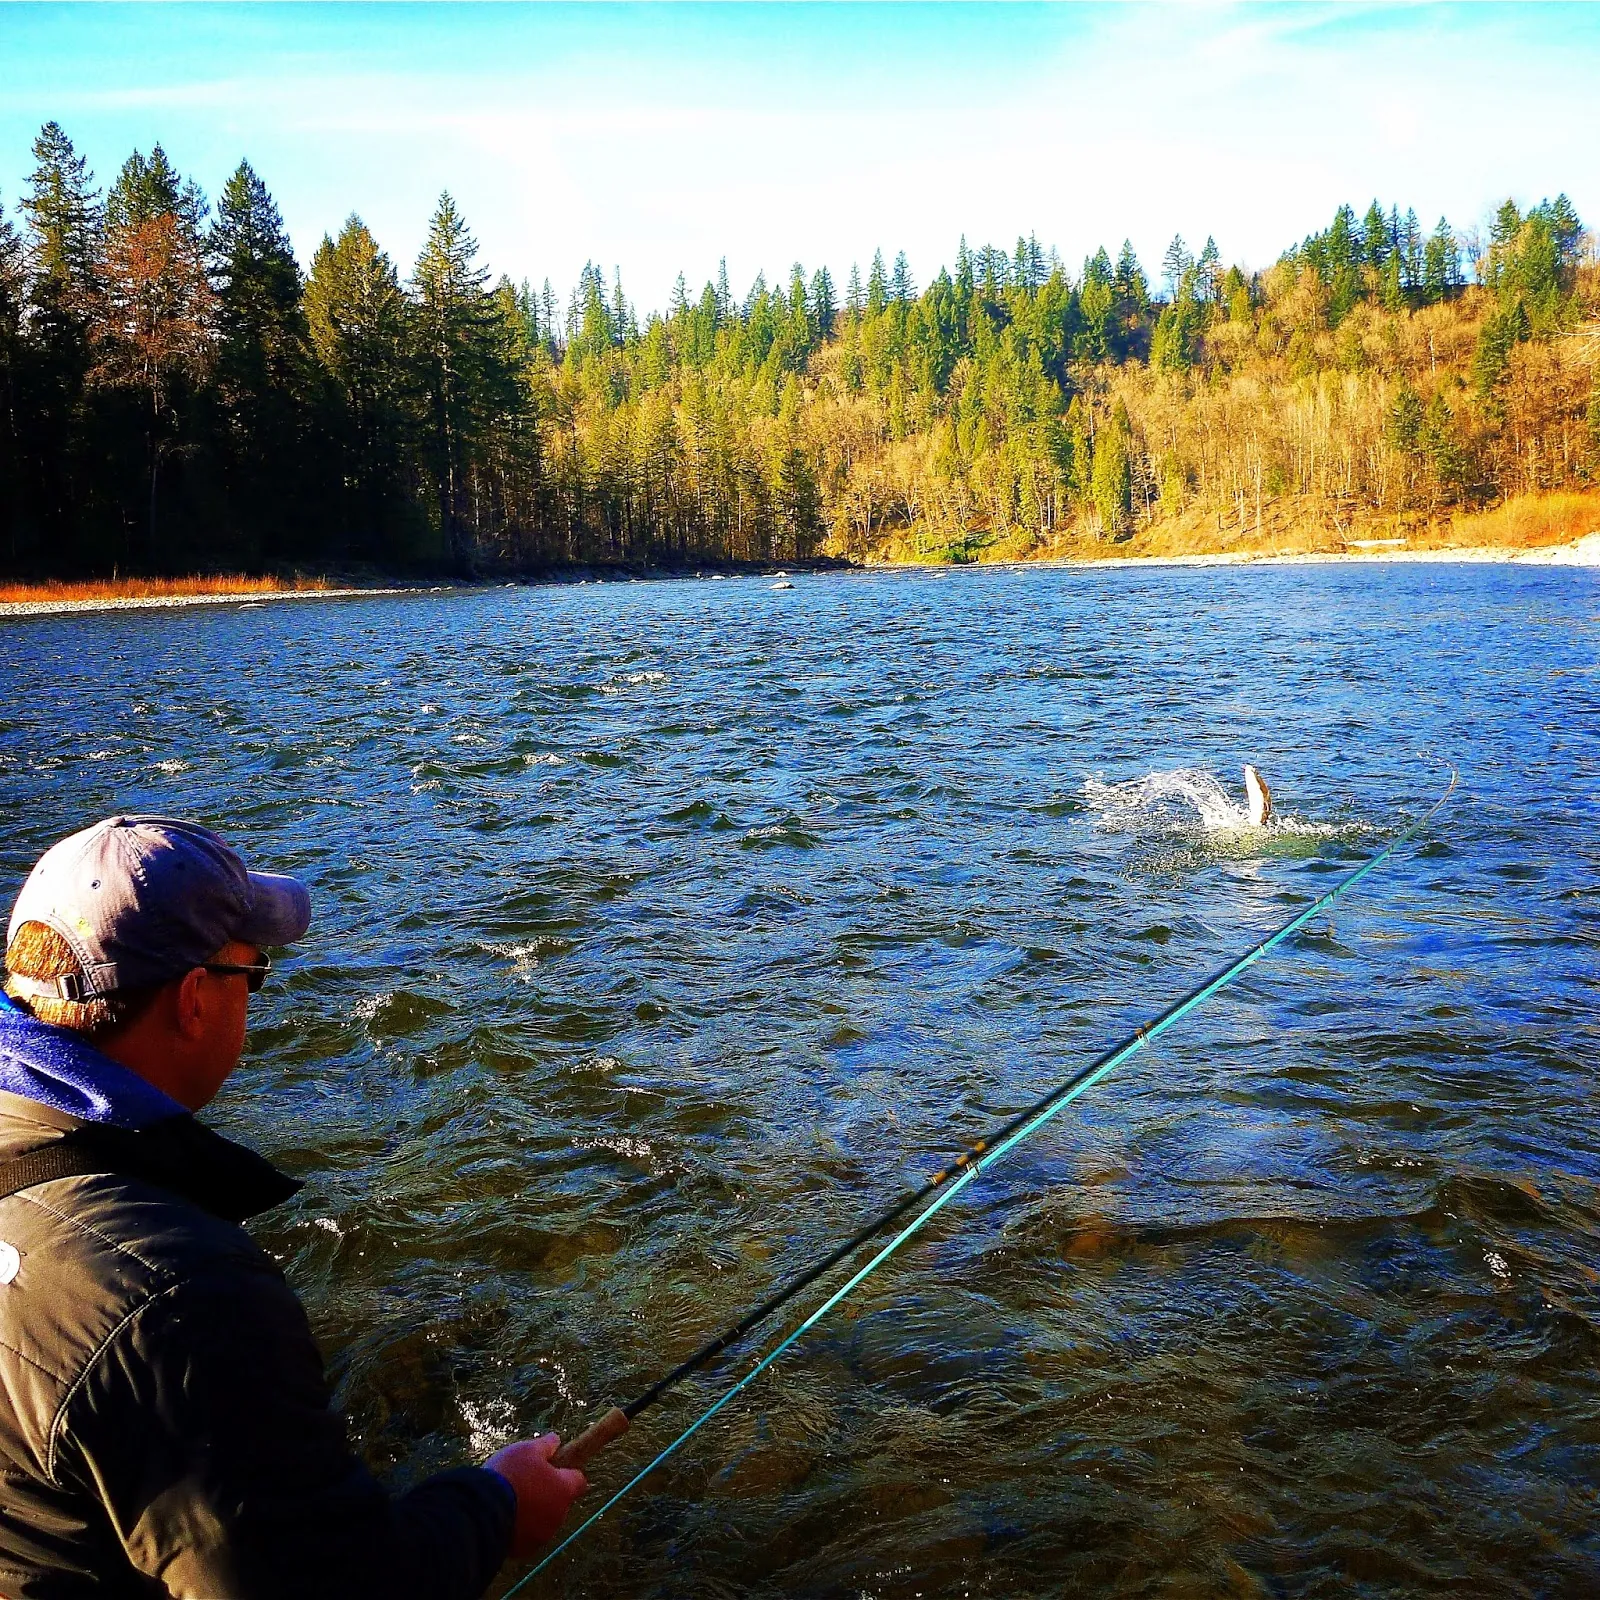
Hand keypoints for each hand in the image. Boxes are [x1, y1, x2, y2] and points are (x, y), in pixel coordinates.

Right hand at [486, 1434, 587, 1555]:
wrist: (482, 1512)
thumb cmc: (509, 1475)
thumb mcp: (527, 1450)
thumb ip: (546, 1445)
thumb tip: (556, 1440)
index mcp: (564, 1489)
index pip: (579, 1480)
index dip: (567, 1472)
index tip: (553, 1468)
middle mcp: (559, 1515)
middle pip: (560, 1501)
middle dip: (547, 1493)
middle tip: (525, 1482)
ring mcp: (543, 1535)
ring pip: (544, 1520)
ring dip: (534, 1511)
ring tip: (511, 1500)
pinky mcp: (526, 1550)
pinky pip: (528, 1536)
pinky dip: (521, 1528)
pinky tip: (504, 1517)